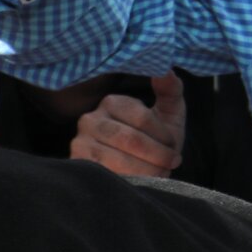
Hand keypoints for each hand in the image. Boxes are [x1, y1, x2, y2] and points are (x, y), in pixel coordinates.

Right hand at [71, 72, 185, 177]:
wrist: (139, 167)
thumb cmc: (156, 137)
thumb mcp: (168, 111)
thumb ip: (170, 90)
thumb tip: (166, 70)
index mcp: (112, 102)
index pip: (143, 118)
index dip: (163, 135)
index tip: (174, 145)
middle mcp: (90, 119)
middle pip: (130, 139)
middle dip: (157, 154)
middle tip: (172, 162)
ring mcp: (79, 143)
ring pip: (118, 159)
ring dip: (146, 170)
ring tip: (160, 173)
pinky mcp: (77, 166)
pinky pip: (106, 175)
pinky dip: (128, 180)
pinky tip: (141, 182)